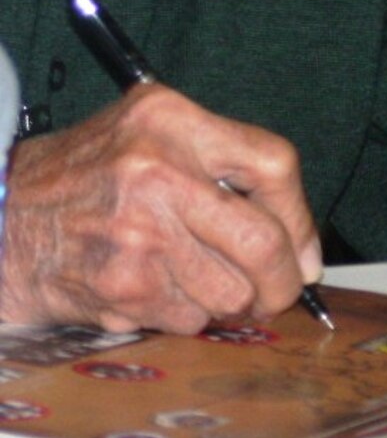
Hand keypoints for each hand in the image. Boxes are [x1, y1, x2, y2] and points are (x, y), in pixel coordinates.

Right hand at [0, 84, 321, 331]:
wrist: (1, 220)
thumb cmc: (88, 176)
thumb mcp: (152, 134)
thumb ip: (227, 167)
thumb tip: (302, 248)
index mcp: (170, 120)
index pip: (273, 163)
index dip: (300, 216)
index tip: (304, 251)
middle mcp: (156, 171)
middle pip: (263, 240)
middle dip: (282, 280)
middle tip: (281, 292)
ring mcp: (138, 232)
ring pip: (231, 291)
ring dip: (229, 301)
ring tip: (204, 286)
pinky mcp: (120, 283)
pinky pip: (189, 317)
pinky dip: (186, 316)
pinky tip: (159, 292)